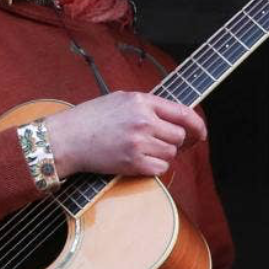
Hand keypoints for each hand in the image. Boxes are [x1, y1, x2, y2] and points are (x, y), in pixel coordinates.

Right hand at [42, 91, 206, 177]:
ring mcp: (139, 143)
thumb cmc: (91, 118)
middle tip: (158, 142)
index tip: (201, 133)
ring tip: (141, 149)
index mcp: (142, 101)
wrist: (67, 139)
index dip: (197, 125)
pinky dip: (154, 168)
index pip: (183, 113)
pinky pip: (160, 169)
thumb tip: (177, 116)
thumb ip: (149, 105)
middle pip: (179, 136)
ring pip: (171, 153)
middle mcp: (143, 121)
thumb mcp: (121, 99)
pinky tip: (138, 161)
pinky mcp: (133, 163)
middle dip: (173, 141)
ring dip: (162, 155)